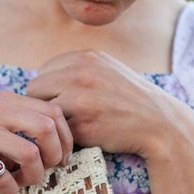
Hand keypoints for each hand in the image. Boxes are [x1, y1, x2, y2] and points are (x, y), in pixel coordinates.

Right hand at [0, 90, 73, 193]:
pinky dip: (10, 189)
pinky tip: (4, 190)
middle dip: (55, 155)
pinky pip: (3, 176)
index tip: (62, 156)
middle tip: (48, 169)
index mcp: (5, 100)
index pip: (52, 111)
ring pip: (30, 154)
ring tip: (24, 181)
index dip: (66, 137)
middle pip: (47, 128)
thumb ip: (19, 120)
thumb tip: (59, 140)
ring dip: (34, 175)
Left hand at [27, 49, 186, 158]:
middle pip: (35, 90)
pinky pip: (57, 131)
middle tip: (62, 117)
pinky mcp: (82, 124)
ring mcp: (80, 99)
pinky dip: (65, 136)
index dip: (49, 89)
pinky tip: (82, 136)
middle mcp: (79, 74)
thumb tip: (41, 77)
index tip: (63, 100)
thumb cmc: (129, 99)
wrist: (158, 123)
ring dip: (52, 121)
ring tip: (71, 126)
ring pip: (43, 112)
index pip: (43, 71)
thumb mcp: (106, 69)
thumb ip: (76, 68)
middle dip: (44, 104)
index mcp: (85, 57)